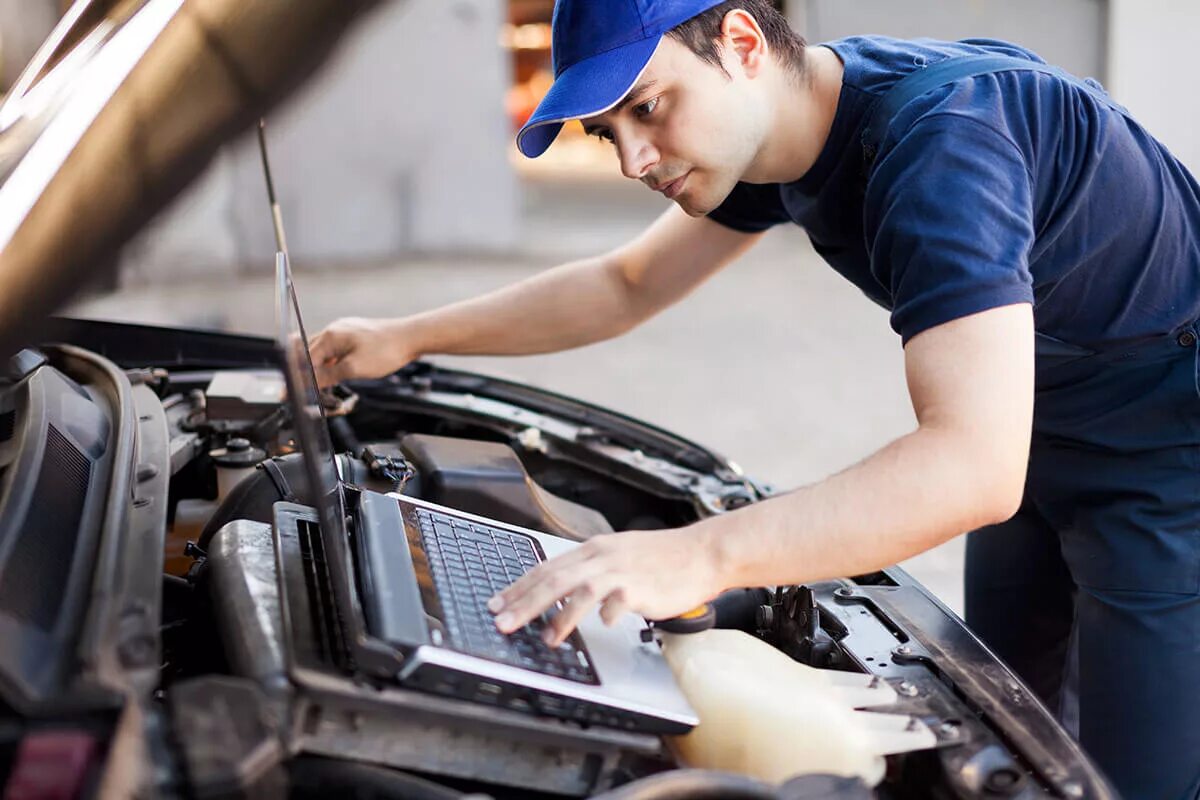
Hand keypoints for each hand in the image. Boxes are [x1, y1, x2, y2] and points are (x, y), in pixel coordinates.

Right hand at [309, 316, 415, 387]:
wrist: (412, 337)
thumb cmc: (386, 351)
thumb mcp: (354, 368)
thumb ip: (328, 375)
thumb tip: (309, 383)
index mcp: (330, 336)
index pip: (305, 359)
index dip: (301, 378)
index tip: (296, 394)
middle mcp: (334, 329)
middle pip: (310, 353)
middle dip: (308, 373)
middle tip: (311, 391)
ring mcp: (345, 330)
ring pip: (323, 351)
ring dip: (321, 368)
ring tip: (324, 385)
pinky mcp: (355, 334)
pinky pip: (336, 349)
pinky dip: (334, 362)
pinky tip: (339, 373)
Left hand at [487, 527, 724, 646]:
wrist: (701, 553)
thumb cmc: (662, 559)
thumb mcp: (618, 556)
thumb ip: (589, 571)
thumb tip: (559, 591)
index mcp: (593, 550)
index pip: (546, 568)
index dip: (518, 587)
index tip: (497, 603)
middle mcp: (602, 558)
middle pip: (553, 579)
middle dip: (523, 603)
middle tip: (502, 622)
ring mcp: (621, 572)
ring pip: (578, 591)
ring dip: (557, 616)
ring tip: (544, 638)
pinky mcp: (640, 587)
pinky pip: (617, 603)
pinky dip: (605, 615)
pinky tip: (600, 626)